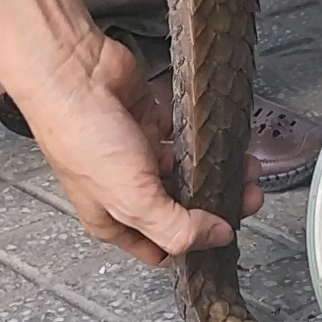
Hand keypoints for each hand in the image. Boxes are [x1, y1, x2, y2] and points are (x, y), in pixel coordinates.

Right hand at [9, 35, 263, 264]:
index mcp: (113, 219)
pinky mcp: (148, 121)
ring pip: (188, 170)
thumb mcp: (132, 199)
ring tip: (247, 165)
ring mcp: (137, 154)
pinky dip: (206, 138)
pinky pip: (185, 135)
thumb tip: (217, 238)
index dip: (195, 246)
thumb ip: (177, 227)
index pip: (161, 248)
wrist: (72, 73)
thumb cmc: (83, 137)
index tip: (228, 235)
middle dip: (216, 204)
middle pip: (181, 207)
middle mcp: (125, 189)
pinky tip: (225, 138)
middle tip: (249, 195)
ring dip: (217, 169)